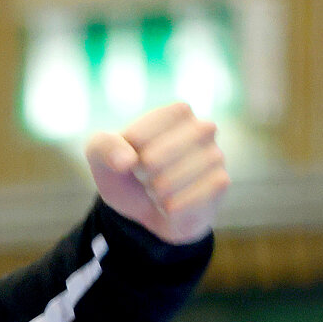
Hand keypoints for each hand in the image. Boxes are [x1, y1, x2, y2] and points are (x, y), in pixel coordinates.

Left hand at [84, 101, 229, 245]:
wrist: (149, 209)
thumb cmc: (127, 173)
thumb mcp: (101, 157)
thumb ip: (104, 147)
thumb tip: (127, 161)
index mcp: (177, 112)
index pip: (137, 136)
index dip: (126, 155)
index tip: (131, 157)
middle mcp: (203, 127)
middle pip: (153, 159)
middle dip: (140, 176)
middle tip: (147, 176)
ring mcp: (216, 155)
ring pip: (169, 182)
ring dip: (155, 193)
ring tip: (160, 189)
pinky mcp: (220, 183)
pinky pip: (187, 201)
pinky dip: (171, 207)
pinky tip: (172, 204)